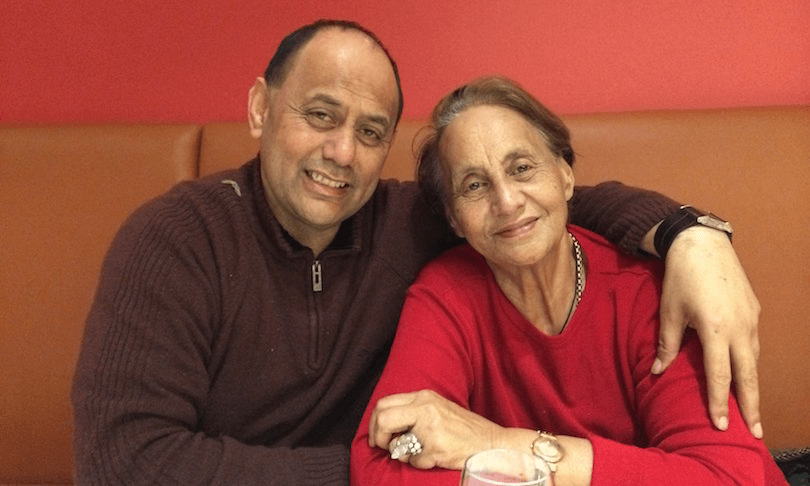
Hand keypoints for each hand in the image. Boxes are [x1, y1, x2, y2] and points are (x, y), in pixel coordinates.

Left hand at [368, 390, 500, 469]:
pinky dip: (421, 464)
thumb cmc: (464, 430)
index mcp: (423, 397)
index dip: (375, 423)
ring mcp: (430, 426)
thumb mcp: (437, 409)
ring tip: (417, 454)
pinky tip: (435, 458)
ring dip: (402, 454)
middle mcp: (425, 406)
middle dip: (379, 437)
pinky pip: (414, 460)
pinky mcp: (436, 446)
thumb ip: (414, 412)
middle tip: (385, 447)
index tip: (378, 436)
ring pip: (396, 443)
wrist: (492, 443)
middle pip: (382, 418)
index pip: (384, 403)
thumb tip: (385, 426)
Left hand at [653, 226, 761, 437]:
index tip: (720, 425)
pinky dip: (750, 362)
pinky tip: (745, 372)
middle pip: (748, 375)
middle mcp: (740, 328)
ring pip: (754, 359)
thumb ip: (667, 344)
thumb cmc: (681, 277)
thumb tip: (658, 372)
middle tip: (754, 432)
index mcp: (716, 329)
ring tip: (750, 408)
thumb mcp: (669, 311)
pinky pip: (753, 343)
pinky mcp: (754, 310)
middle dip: (751, 405)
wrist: (702, 244)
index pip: (720, 376)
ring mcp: (750, 319)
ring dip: (752, 384)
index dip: (719, 402)